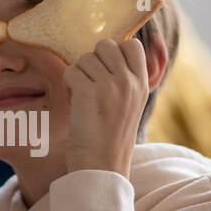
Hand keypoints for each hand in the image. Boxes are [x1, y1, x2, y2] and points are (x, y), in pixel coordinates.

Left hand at [62, 38, 148, 177]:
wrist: (101, 166)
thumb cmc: (110, 137)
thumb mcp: (130, 105)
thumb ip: (126, 79)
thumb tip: (110, 49)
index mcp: (142, 84)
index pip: (131, 44)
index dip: (114, 51)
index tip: (106, 71)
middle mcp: (129, 81)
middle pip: (105, 45)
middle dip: (93, 61)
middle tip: (91, 85)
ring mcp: (110, 86)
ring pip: (85, 58)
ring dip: (79, 74)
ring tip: (83, 98)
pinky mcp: (89, 92)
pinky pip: (71, 71)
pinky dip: (68, 84)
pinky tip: (75, 102)